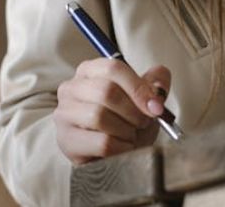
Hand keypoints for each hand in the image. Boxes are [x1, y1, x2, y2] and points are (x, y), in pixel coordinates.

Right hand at [53, 58, 172, 164]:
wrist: (108, 156)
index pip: (113, 68)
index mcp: (89, 70)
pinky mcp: (67, 140)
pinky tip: (123, 148)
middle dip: (133, 111)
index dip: (139, 88)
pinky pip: (101, 142)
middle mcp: (71, 88)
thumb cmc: (123, 123)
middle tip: (144, 123)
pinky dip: (121, 147)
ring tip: (131, 135)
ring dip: (126, 130)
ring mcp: (65, 113)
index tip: (156, 106)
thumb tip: (160, 77)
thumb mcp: (141, 101)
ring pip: (100, 116)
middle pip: (106, 91)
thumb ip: (154, 85)